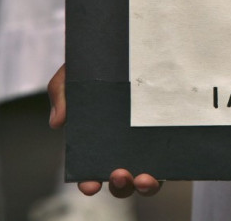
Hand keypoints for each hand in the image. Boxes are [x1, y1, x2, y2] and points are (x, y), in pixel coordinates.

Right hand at [47, 65, 162, 196]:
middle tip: (120, 173)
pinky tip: (169, 160)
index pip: (91, 170)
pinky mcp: (171, 134)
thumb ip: (61, 91)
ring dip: (146, 186)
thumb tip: (57, 123)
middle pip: (122, 180)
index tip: (89, 185)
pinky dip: (170, 168)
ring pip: (148, 179)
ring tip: (145, 177)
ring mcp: (149, 143)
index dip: (88, 182)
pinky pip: (173, 160)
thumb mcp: (76, 71)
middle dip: (120, 185)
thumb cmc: (102, 63)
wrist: (135, 44)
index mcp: (99, 139)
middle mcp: (125, 146)